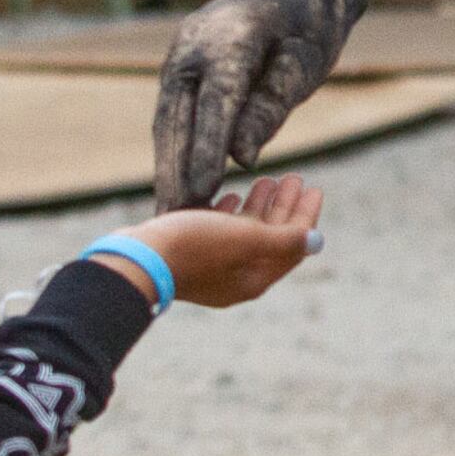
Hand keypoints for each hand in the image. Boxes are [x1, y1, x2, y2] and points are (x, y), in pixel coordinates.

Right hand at [100, 178, 325, 309]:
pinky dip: (230, 214)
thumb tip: (317, 241)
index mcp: (254, 278)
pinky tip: (232, 196)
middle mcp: (235, 277)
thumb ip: (282, 239)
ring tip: (267, 181)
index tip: (314, 188)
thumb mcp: (245, 239)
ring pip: (244, 234)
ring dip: (259, 207)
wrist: (137, 259)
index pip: (291, 246)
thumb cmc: (194, 247)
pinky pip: (218, 234)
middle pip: (270, 238)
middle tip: (295, 177)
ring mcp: (211, 268)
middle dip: (284, 207)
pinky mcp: (189, 255)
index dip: (305, 217)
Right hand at [154, 0, 341, 208]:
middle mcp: (191, 46)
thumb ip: (271, 107)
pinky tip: (174, 189)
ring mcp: (177, 57)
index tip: (202, 191)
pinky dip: (172, 153)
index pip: (216, 100)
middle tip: (173, 219)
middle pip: (178, 116)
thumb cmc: (307, 24)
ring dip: (166, 167)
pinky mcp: (177, 71)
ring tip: (167, 215)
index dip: (206, 148)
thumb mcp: (303, 64)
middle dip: (175, 169)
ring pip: (167, 121)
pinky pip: (171, 117)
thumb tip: (241, 158)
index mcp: (229, 37)